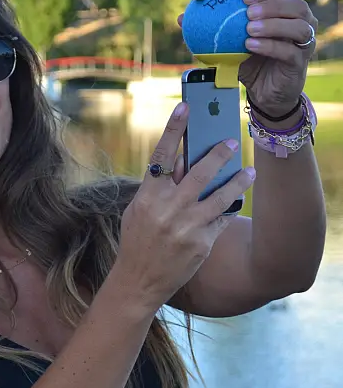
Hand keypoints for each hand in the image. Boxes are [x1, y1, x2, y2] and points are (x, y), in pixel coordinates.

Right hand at [112, 102, 255, 310]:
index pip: (162, 155)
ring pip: (220, 195)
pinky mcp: (202, 242)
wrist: (139, 280)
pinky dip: (227, 209)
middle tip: (231, 142)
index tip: (185, 108)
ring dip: (237, 181)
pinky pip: (221, 219)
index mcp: (148, 196)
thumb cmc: (137, 240)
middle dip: (218, 154)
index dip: (173, 129)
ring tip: (249, 172)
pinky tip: (235, 202)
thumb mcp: (139, 210)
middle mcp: (168, 208)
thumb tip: (181, 162)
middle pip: (199, 172)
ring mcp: (187, 226)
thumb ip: (159, 187)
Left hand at [178, 0, 317, 116]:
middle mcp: (301, 24)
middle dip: (271, 6)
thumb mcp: (230, 44)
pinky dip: (270, 46)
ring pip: (299, 27)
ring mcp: (304, 44)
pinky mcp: (299, 63)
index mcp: (286, 13)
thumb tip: (182, 18)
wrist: (264, 92)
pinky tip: (251, 46)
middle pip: (296, 6)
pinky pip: (289, 51)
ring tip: (249, 29)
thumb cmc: (250, 62)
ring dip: (273, 25)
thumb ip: (211, 30)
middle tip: (248, 13)